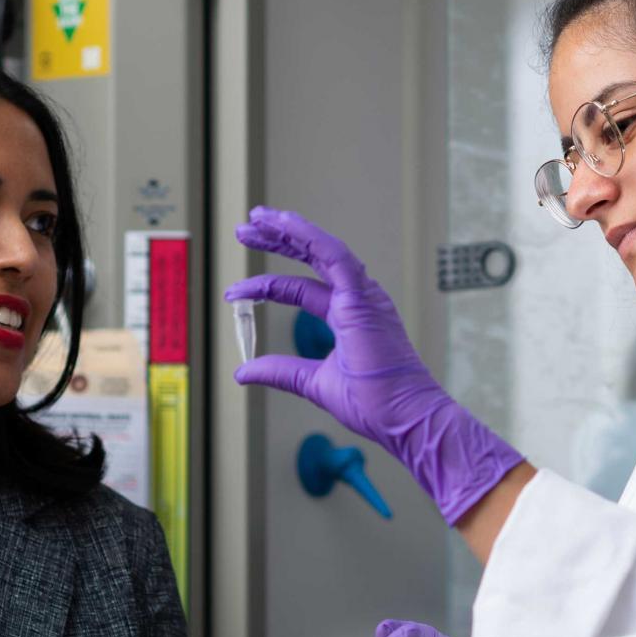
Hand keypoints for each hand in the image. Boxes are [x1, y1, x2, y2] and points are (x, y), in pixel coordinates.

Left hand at [225, 207, 522, 524]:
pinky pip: (333, 254)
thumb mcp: (312, 383)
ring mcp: (362, 295)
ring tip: (255, 219)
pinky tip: (282, 224)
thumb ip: (279, 371)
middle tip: (244, 229)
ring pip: (320, 248)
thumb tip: (243, 371)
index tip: (234, 294)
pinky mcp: (363, 296)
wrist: (401, 417)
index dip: (266, 287)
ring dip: (287, 230)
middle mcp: (356, 298)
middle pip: (310, 258)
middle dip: (276, 241)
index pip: (300, 289)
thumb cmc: (372, 403)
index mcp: (348, 315)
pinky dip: (307, 236)